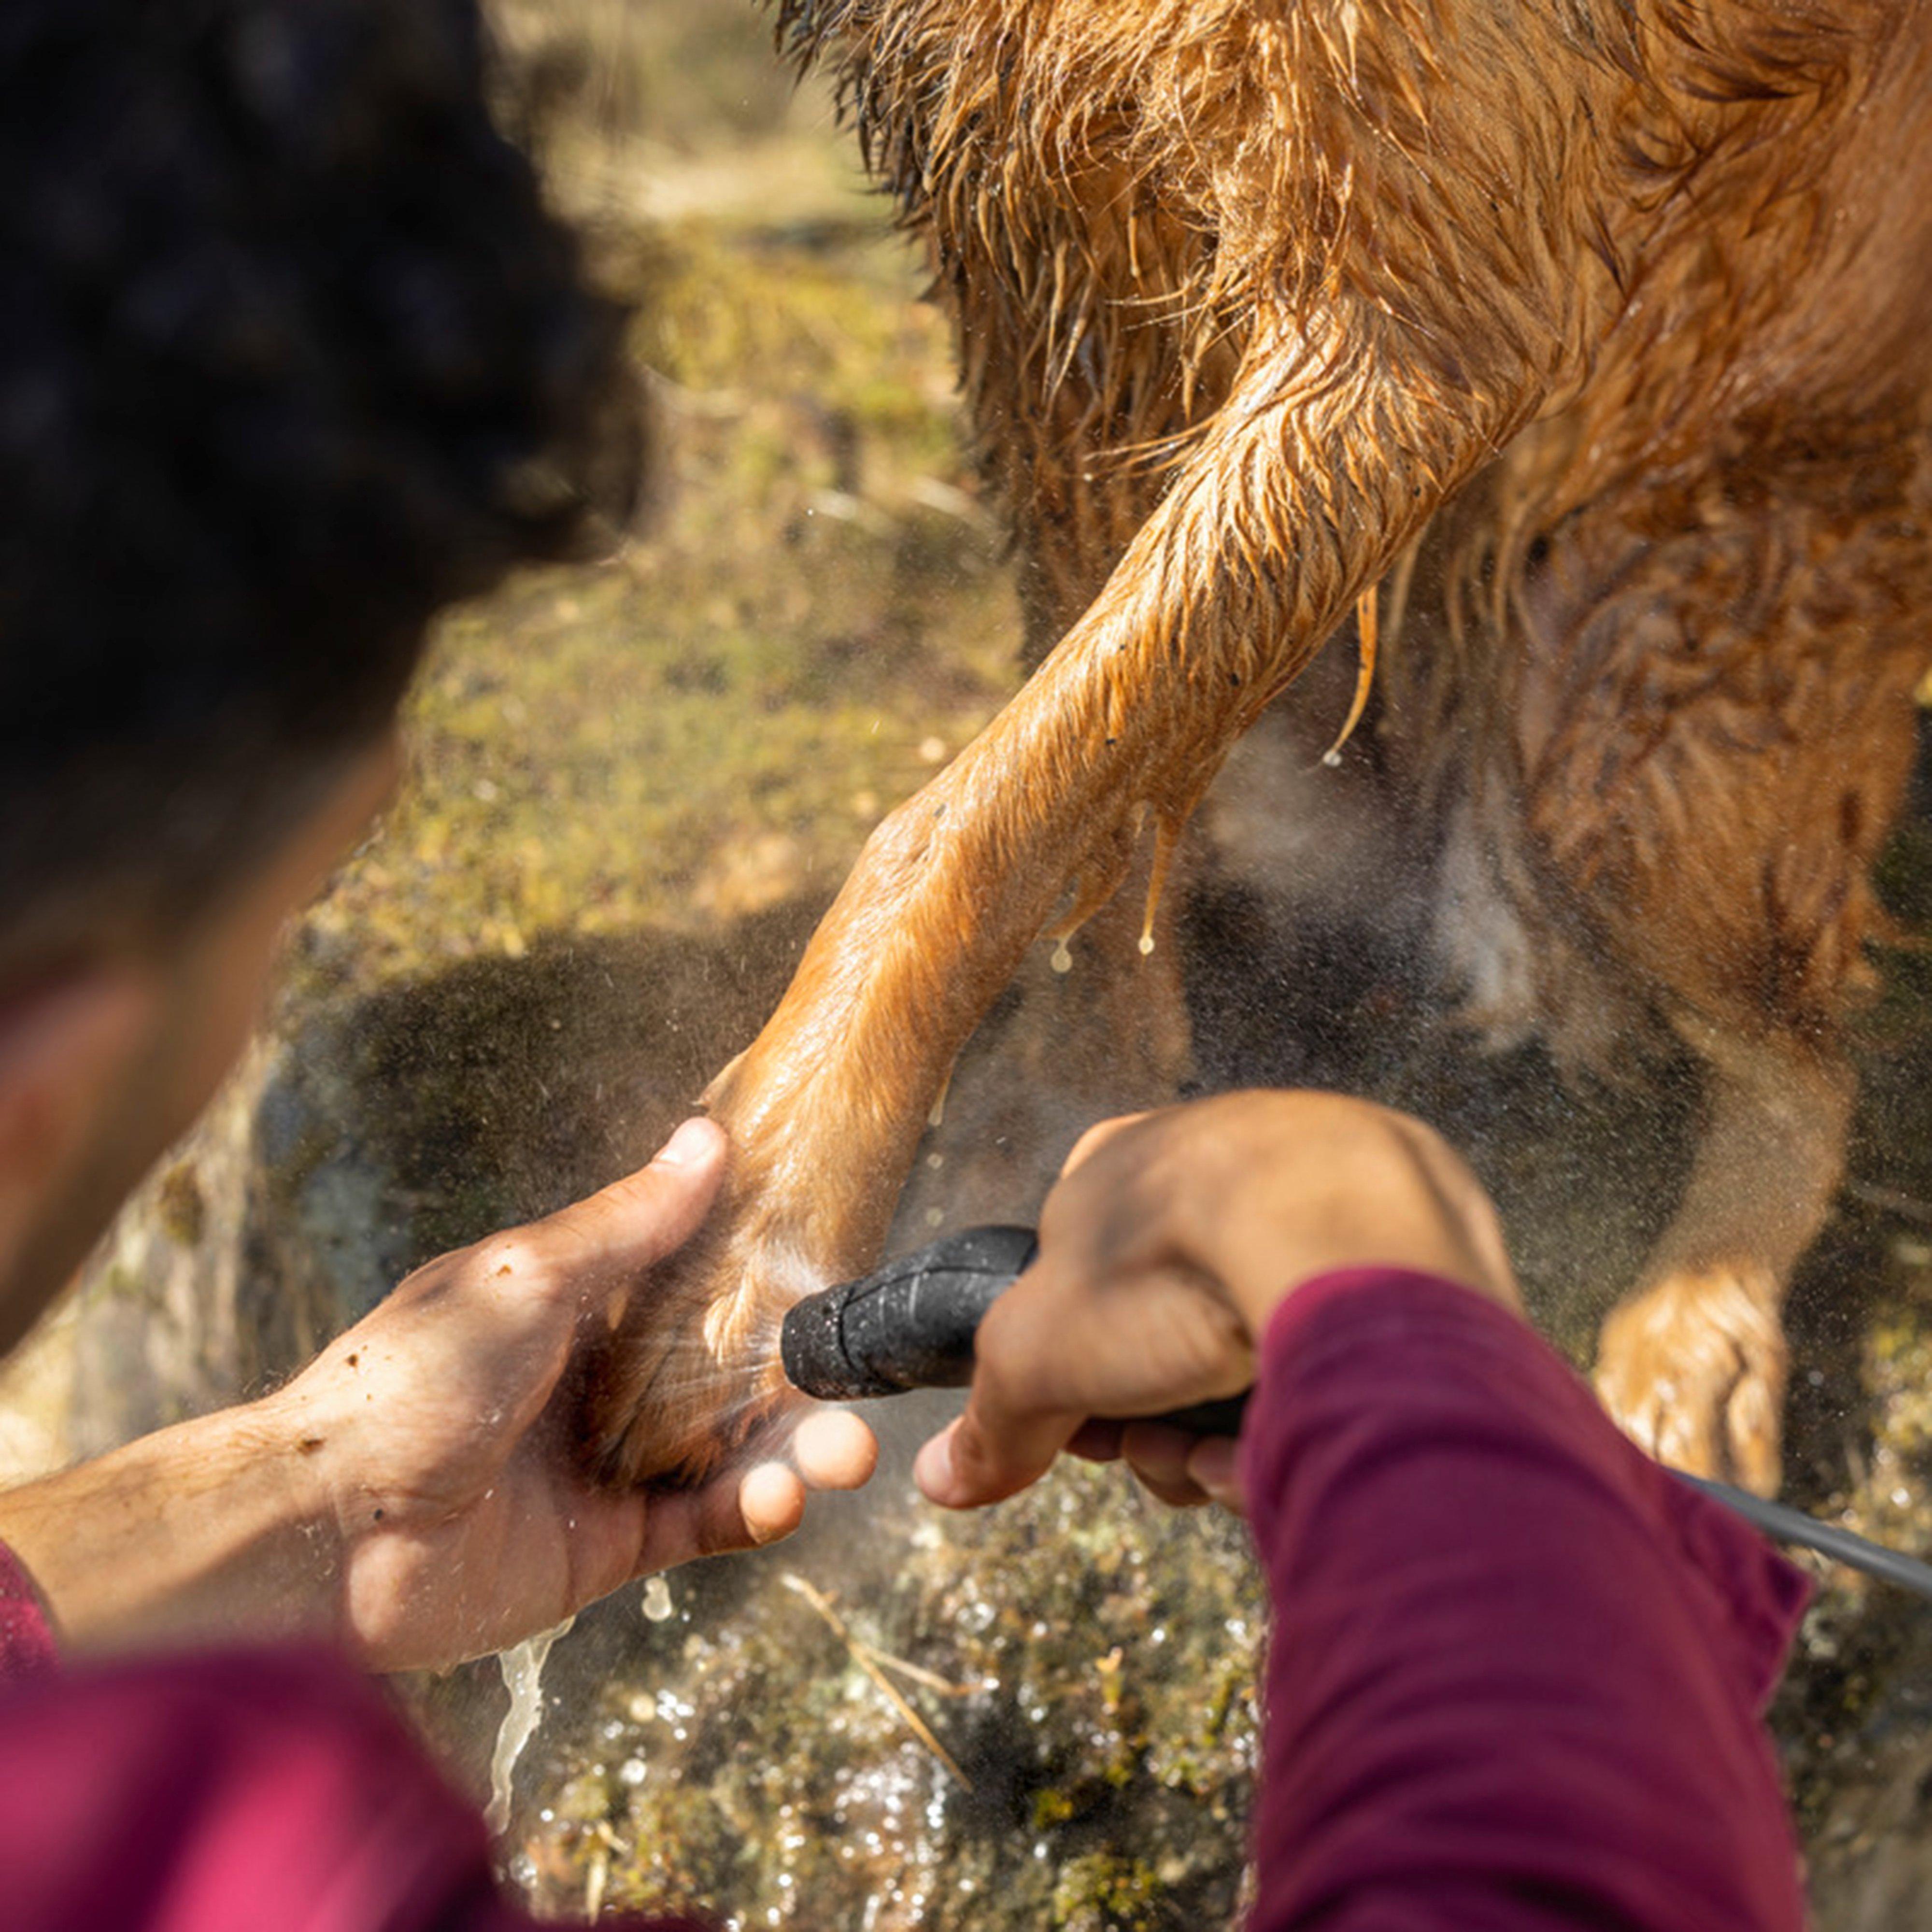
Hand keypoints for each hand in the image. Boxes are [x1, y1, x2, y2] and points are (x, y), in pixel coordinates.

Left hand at [0, 1119, 876, 1670]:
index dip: (770, 1282)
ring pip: (728, 1454)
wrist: (322, 1532)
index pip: (696, 1285)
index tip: (842, 1273)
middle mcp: (599, 1383)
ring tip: (846, 1454)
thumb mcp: (527, 1279)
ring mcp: (606, 1467)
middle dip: (803, 1384)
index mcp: (577, 1306)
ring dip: (794, 1453)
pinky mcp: (605, 1550)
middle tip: (864, 1395)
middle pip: (728, 1376)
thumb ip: (629, 1224)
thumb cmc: (409, 1380)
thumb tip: (710, 1135)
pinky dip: (748, 1512)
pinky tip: (781, 1499)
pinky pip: (697, 1526)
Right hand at [913, 1090, 1516, 1510]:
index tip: (1089, 1430)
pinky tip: (1301, 1443)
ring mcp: (1331, 1195)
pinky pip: (1346, 1346)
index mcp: (1130, 1159)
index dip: (1076, 1371)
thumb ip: (989, 1418)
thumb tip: (939, 1477)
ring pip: (1257, 1349)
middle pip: (1169, 1329)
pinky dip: (1313, 1409)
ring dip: (1225, 1431)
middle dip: (1155, 1415)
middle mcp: (1230, 1161)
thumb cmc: (1173, 1273)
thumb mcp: (1038, 1355)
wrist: (1351, 1249)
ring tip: (1232, 1462)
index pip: (1081, 1277)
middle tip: (1163, 1450)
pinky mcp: (1421, 1245)